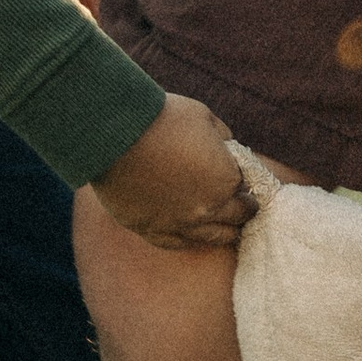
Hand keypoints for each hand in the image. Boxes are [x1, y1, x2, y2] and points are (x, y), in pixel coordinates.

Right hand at [89, 94, 256, 253]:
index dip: (244, 181)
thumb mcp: (205, 117)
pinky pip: (177, 243)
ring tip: (229, 230)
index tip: (242, 179)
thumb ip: (222, 137)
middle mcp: (208, 208)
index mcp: (226, 179)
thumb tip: (226, 147)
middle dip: (243, 210)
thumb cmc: (163, 119)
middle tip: (246, 208)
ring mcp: (180, 224)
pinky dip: (188, 238)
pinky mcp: (152, 230)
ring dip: (224, 231)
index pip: (246, 187)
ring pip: (212, 237)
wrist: (115, 134)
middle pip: (236, 217)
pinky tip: (192, 235)